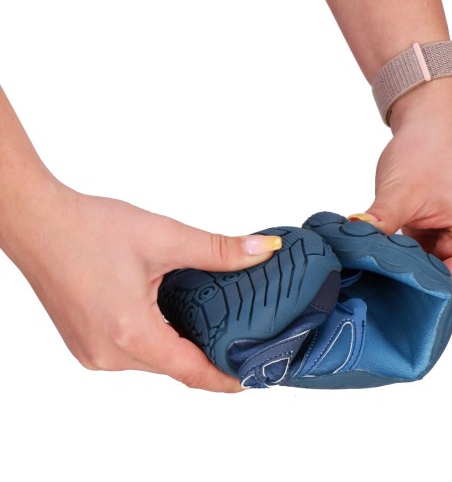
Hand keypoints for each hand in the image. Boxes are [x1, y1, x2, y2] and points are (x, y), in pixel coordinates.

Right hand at [3, 181, 280, 391]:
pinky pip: (130, 352)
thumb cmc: (89, 228)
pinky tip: (167, 315)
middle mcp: (108, 353)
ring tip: (206, 323)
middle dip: (205, 356)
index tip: (250, 377)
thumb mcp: (165, 237)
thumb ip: (218, 250)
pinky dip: (154, 339)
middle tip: (236, 338)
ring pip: (151, 360)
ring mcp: (92, 352)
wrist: (39, 222)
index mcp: (130, 333)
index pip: (191, 372)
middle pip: (173, 367)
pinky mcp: (85, 343)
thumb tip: (262, 251)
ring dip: (178, 345)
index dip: (225, 379)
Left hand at [350, 80, 451, 295]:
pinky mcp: (440, 240)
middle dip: (405, 286)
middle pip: (440, 286)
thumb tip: (351, 251)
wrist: (429, 127)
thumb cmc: (426, 151)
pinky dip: (399, 262)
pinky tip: (377, 262)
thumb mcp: (399, 192)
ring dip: (400, 273)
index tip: (384, 308)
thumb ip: (378, 225)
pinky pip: (419, 262)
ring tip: (371, 272)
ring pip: (426, 275)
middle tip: (370, 290)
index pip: (451, 289)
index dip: (418, 300)